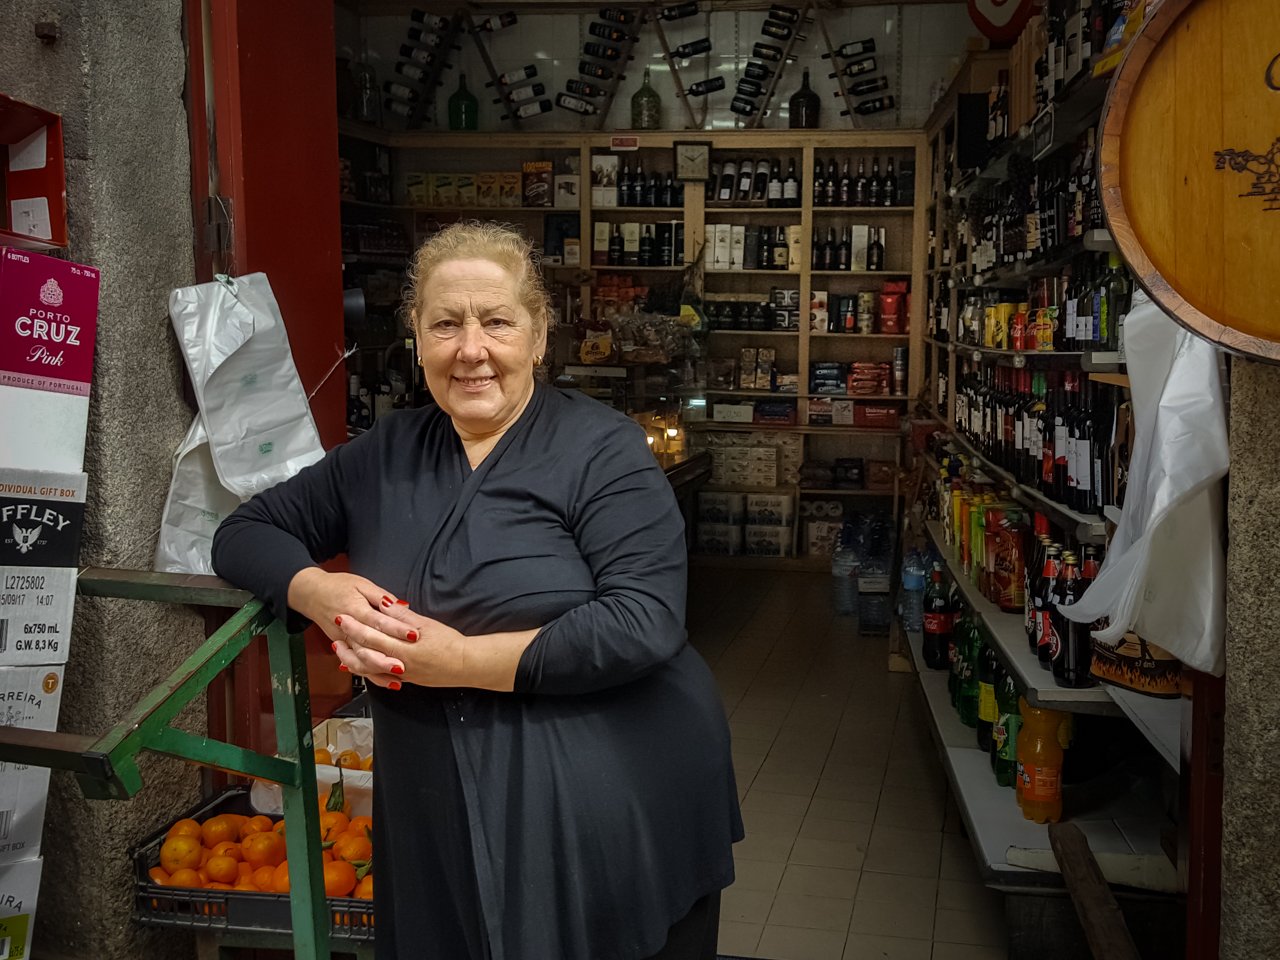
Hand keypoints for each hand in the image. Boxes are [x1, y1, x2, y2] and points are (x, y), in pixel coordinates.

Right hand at [286, 567, 409, 687]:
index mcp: (355, 609)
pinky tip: (385, 682)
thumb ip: (382, 596)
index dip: (396, 629)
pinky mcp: (342, 648)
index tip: (413, 634)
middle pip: (367, 647)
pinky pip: (355, 664)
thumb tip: (402, 606)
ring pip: (360, 660)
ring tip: (397, 679)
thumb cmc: (338, 586)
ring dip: (378, 671)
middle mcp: (348, 629)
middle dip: (386, 658)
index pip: (378, 621)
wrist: (311, 593)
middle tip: (404, 666)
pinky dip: (370, 675)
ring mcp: (343, 640)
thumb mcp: (362, 584)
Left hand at [337, 595, 469, 689]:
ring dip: (352, 659)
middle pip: (365, 652)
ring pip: (368, 669)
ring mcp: (400, 675)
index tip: (343, 616)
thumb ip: (401, 616)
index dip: (355, 626)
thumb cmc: (449, 643)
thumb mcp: (426, 624)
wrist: (465, 665)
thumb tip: (383, 604)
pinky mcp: (405, 680)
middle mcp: (398, 664)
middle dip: (349, 639)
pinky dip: (365, 670)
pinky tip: (357, 665)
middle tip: (337, 628)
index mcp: (403, 648)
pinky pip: (378, 676)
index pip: (372, 636)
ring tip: (341, 649)